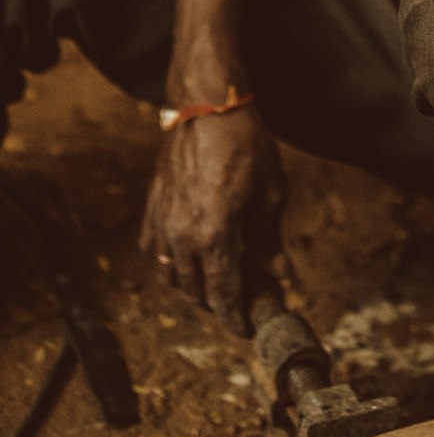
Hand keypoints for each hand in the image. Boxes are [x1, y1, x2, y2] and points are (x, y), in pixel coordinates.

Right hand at [139, 106, 285, 333]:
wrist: (209, 106)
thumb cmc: (245, 143)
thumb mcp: (270, 191)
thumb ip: (270, 236)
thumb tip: (278, 269)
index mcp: (215, 236)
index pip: (223, 293)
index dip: (235, 317)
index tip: (245, 329)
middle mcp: (182, 235)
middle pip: (195, 290)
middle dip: (217, 302)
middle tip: (240, 299)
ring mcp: (163, 221)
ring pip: (171, 274)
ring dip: (192, 284)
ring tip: (215, 279)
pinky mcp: (153, 204)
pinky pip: (154, 248)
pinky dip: (169, 261)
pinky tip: (186, 256)